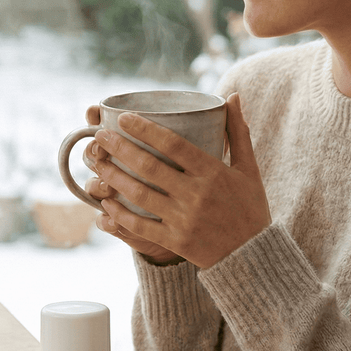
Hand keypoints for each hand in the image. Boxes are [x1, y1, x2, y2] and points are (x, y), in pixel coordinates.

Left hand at [93, 93, 270, 269]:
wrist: (253, 256)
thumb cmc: (250, 208)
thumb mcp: (249, 169)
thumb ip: (237, 132)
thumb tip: (233, 95)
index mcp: (214, 173)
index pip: (174, 144)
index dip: (145, 129)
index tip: (123, 118)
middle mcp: (197, 194)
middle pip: (150, 166)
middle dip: (120, 148)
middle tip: (99, 136)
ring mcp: (184, 219)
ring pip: (140, 194)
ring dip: (114, 177)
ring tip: (98, 163)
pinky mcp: (176, 241)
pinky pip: (141, 226)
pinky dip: (120, 215)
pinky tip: (106, 204)